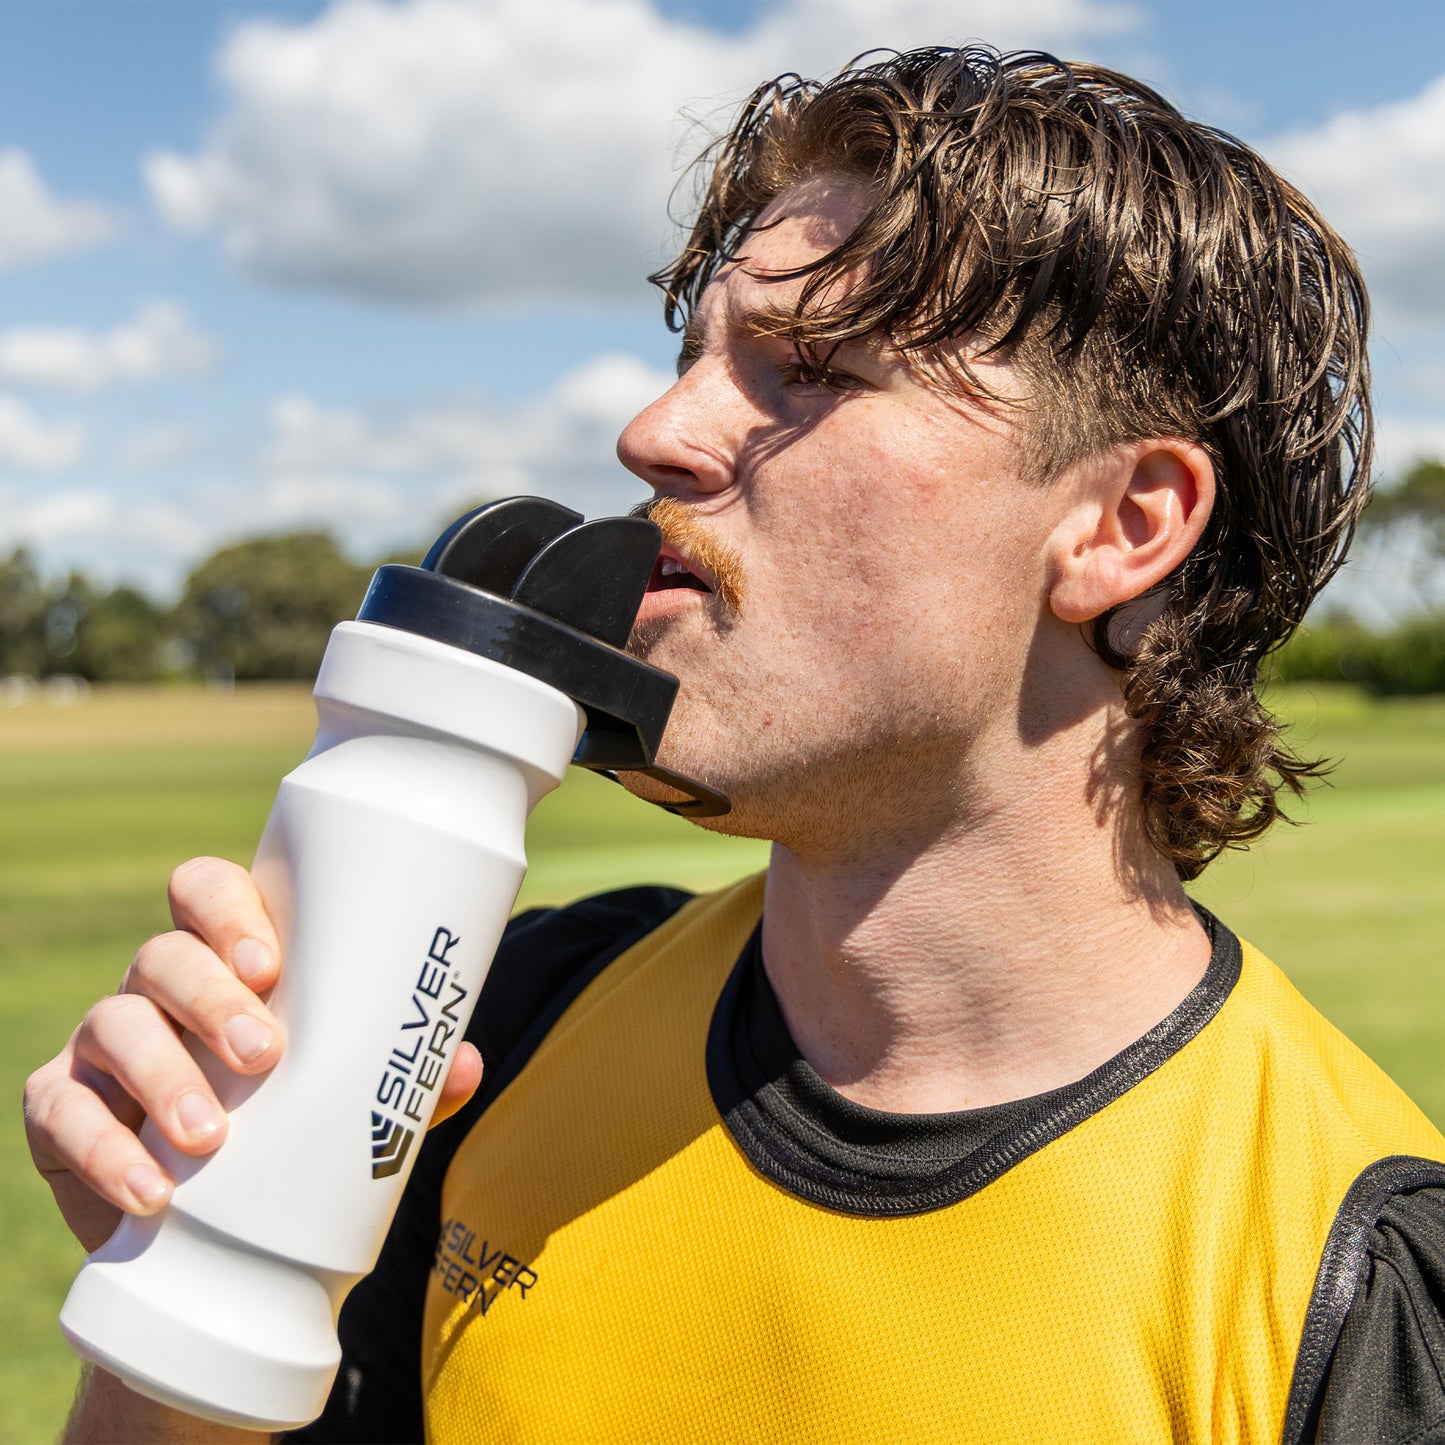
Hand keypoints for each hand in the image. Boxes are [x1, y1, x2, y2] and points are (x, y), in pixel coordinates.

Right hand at [24, 856, 483, 1252]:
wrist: (228, 1236)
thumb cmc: (300, 1128)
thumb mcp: (354, 1099)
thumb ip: (409, 1080)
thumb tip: (464, 1064)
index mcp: (226, 959)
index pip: (206, 891)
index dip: (225, 909)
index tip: (270, 960)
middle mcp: (159, 987)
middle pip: (163, 955)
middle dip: (209, 995)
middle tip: (262, 1052)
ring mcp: (104, 1044)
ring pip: (115, 1023)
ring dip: (161, 1074)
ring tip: (210, 1136)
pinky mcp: (61, 1111)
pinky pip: (61, 1111)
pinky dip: (102, 1149)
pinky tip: (149, 1186)